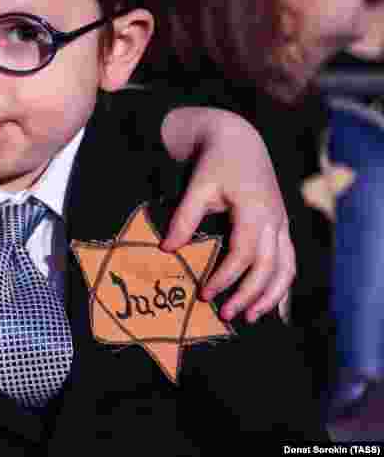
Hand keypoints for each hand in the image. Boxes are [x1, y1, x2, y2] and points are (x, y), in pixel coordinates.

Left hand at [160, 107, 293, 322]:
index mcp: (255, 209)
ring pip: (286, 267)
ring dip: (271, 295)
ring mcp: (282, 223)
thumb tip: (168, 250)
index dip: (226, 276)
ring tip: (250, 316)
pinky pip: (288, 260)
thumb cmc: (215, 163)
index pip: (244, 253)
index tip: (205, 294)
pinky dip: (280, 283)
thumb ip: (184, 218)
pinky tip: (268, 302)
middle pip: (269, 267)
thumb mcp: (196, 187)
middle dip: (249, 294)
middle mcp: (275, 219)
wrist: (239, 140)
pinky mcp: (282, 225)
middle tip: (226, 315)